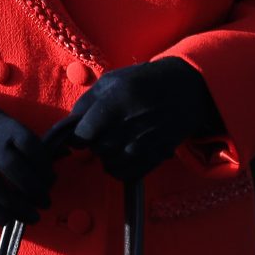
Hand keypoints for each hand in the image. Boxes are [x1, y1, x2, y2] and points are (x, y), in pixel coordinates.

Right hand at [0, 97, 54, 226]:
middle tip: (45, 201)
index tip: (50, 179)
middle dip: (35, 189)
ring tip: (32, 215)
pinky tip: (8, 219)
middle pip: (15, 167)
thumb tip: (54, 156)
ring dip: (19, 206)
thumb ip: (16, 135)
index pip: (28, 142)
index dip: (43, 165)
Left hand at [65, 57, 221, 181]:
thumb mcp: (112, 80)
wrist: (185, 89)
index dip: (78, 134)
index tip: (81, 130)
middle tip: (103, 130)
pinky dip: (119, 168)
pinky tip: (124, 152)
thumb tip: (69, 124)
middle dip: (94, 142)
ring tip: (115, 140)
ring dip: (106, 155)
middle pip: (96, 149)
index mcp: (116, 100)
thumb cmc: (143, 81)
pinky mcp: (156, 156)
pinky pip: (126, 174)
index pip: (83, 133)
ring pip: (109, 164)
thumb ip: (87, 101)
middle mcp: (129, 124)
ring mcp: (144, 143)